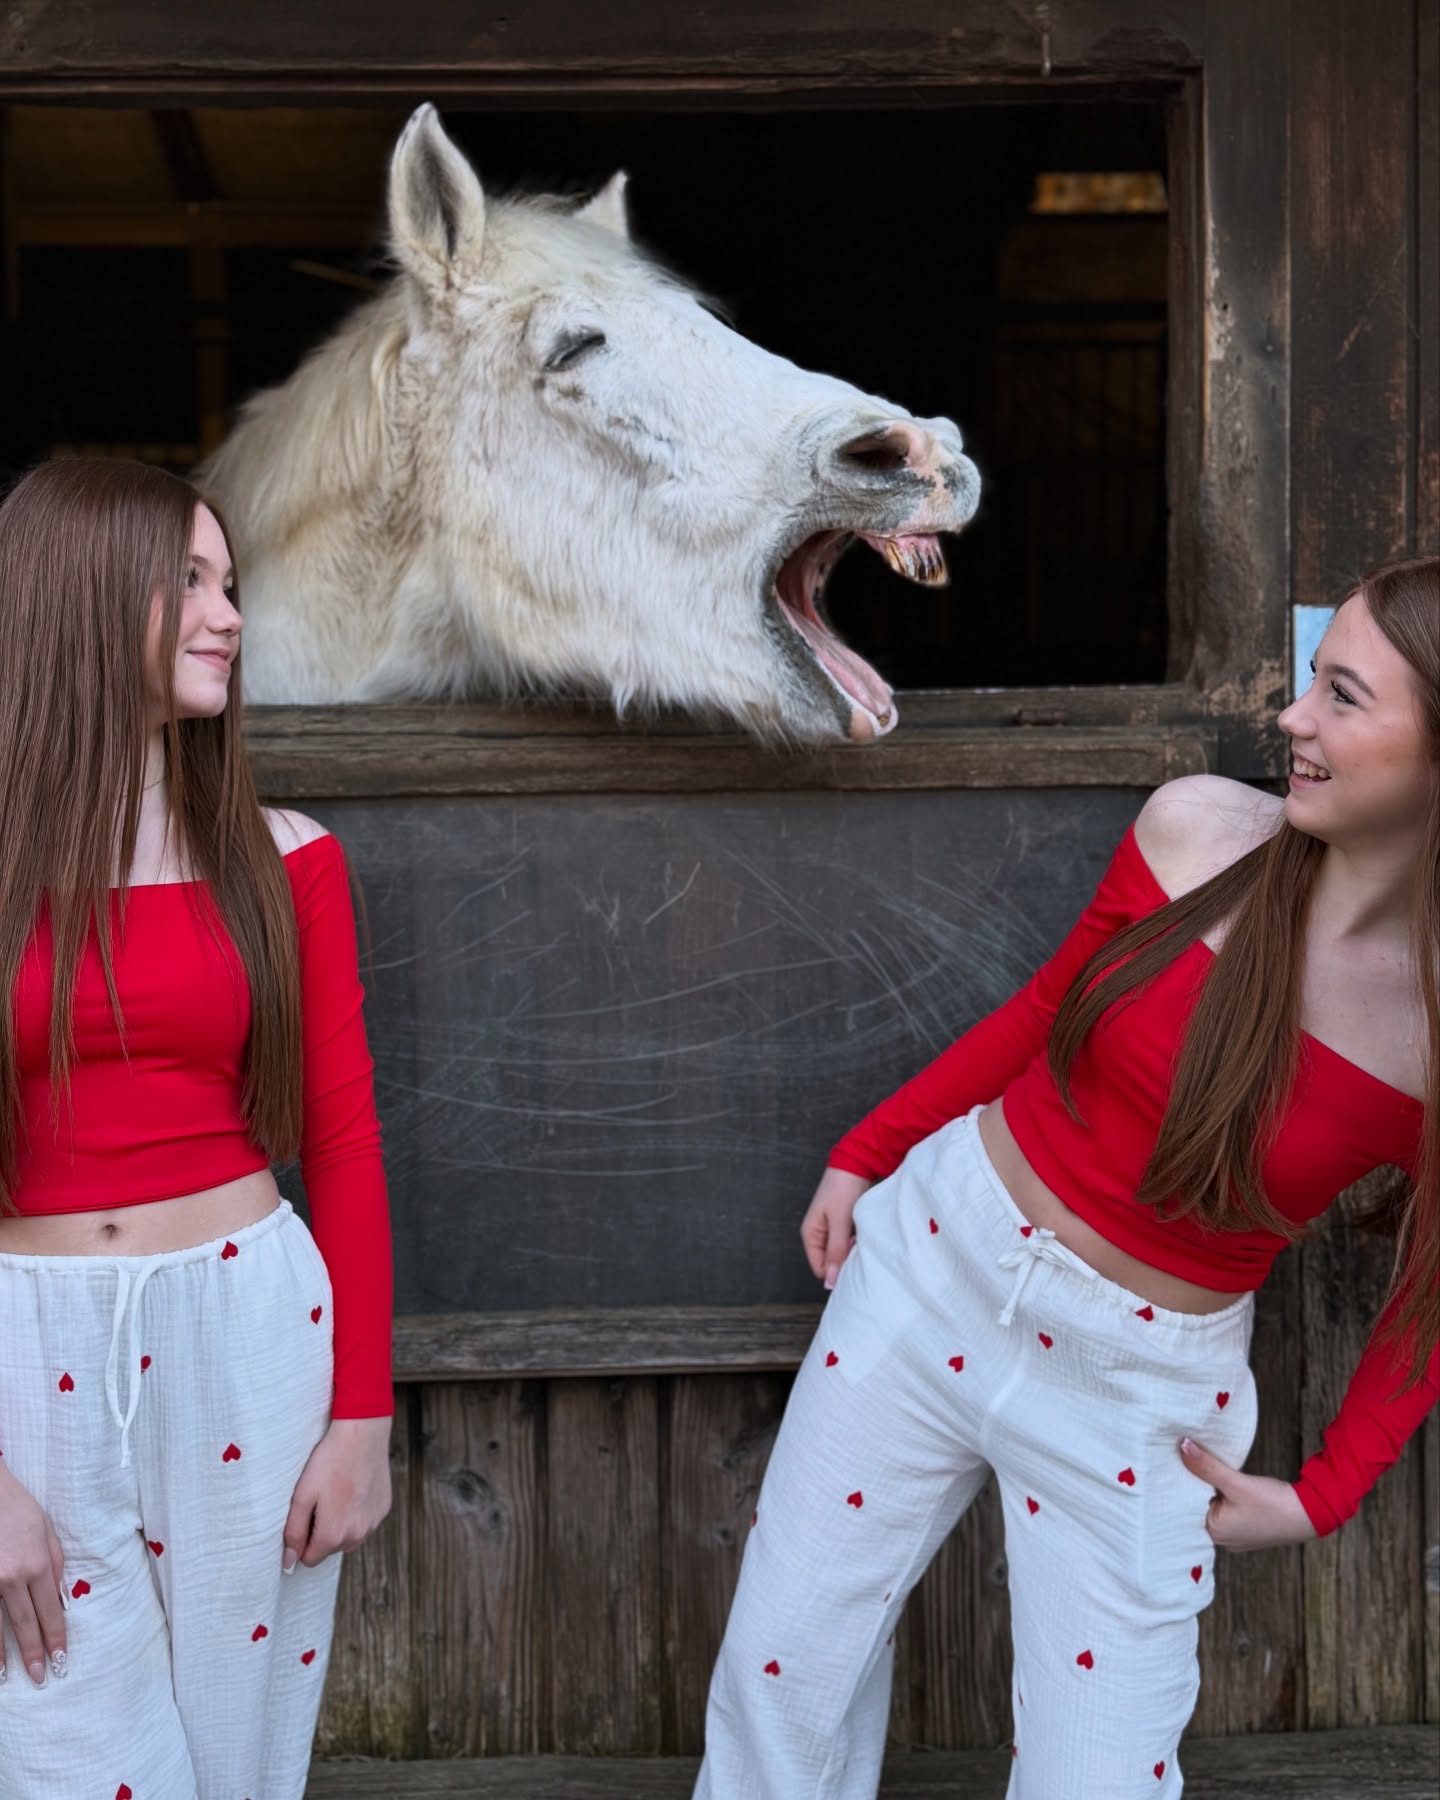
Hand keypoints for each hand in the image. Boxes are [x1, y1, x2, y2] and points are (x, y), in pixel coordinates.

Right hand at [0, 1463, 67, 1685]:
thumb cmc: (18, 1508)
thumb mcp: (46, 1530)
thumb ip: (54, 1563)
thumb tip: (59, 1596)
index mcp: (36, 1564)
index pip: (50, 1610)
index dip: (55, 1637)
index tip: (61, 1658)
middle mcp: (11, 1578)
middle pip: (24, 1624)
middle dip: (33, 1653)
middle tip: (40, 1677)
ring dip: (1, 1655)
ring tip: (7, 1676)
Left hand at [282, 1415, 392, 1570]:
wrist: (363, 1433)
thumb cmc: (329, 1462)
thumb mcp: (302, 1496)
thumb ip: (294, 1533)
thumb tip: (289, 1563)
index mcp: (333, 1536)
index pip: (310, 1559)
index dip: (302, 1539)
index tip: (305, 1514)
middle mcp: (356, 1536)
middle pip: (330, 1549)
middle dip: (322, 1532)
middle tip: (321, 1500)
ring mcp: (373, 1523)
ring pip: (349, 1538)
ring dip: (341, 1525)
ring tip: (337, 1493)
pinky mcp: (384, 1509)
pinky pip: (365, 1522)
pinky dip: (357, 1512)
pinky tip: (353, 1488)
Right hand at [801, 1166, 872, 1288]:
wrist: (857, 1163)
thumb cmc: (843, 1189)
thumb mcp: (839, 1222)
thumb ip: (835, 1252)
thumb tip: (829, 1282)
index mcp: (810, 1234)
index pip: (820, 1269)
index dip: (836, 1273)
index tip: (854, 1271)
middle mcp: (820, 1234)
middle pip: (831, 1262)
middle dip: (846, 1263)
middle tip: (863, 1257)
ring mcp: (833, 1230)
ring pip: (843, 1253)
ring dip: (854, 1252)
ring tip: (866, 1244)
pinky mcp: (845, 1225)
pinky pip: (851, 1243)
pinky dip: (859, 1242)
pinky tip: (868, 1237)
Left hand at [1179, 1436, 1317, 1550]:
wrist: (1312, 1514)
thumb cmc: (1275, 1505)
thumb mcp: (1237, 1483)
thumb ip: (1208, 1466)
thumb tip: (1182, 1446)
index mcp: (1213, 1532)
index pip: (1183, 1505)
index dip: (1176, 1482)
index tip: (1166, 1462)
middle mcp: (1220, 1537)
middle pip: (1196, 1504)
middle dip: (1190, 1482)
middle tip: (1175, 1456)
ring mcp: (1234, 1533)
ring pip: (1211, 1504)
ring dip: (1206, 1486)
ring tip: (1192, 1461)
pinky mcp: (1245, 1525)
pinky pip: (1224, 1507)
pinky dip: (1219, 1492)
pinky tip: (1215, 1476)